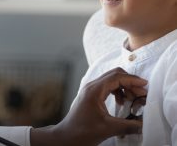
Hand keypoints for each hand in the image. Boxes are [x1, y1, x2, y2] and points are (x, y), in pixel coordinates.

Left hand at [30, 68, 147, 145]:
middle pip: (114, 75)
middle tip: (141, 94)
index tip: (145, 85)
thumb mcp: (108, 128)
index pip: (116, 77)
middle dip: (130, 82)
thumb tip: (144, 123)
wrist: (67, 136)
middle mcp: (91, 86)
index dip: (132, 79)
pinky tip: (121, 103)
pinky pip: (107, 87)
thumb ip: (129, 125)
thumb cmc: (82, 131)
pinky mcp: (91, 95)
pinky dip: (118, 92)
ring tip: (133, 100)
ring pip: (111, 81)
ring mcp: (90, 90)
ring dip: (124, 87)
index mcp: (94, 90)